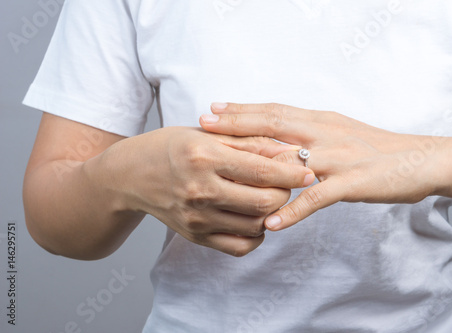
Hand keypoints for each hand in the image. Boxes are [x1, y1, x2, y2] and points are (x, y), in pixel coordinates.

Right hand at [103, 126, 313, 255]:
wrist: (131, 175)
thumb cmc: (171, 147)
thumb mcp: (207, 134)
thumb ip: (250, 142)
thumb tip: (289, 151)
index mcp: (204, 156)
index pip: (264, 169)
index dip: (294, 171)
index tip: (309, 170)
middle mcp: (200, 190)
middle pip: (265, 202)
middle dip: (286, 193)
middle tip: (286, 183)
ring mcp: (197, 217)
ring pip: (257, 225)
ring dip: (272, 212)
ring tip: (268, 196)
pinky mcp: (195, 236)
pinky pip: (240, 246)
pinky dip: (256, 235)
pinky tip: (253, 217)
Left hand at [200, 103, 445, 230]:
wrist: (420, 159)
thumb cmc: (376, 147)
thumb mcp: (339, 130)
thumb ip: (310, 131)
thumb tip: (278, 132)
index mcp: (320, 121)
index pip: (274, 111)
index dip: (242, 110)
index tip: (213, 109)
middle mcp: (324, 134)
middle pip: (273, 128)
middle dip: (236, 126)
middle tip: (203, 125)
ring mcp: (336, 159)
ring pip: (288, 161)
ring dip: (254, 166)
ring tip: (224, 170)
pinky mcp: (351, 183)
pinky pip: (315, 199)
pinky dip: (292, 210)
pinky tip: (270, 222)